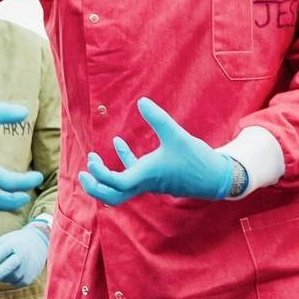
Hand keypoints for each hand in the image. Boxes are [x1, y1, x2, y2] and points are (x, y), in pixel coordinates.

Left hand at [0, 220, 49, 288]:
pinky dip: (8, 279)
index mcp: (14, 245)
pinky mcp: (28, 279)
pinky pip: (13, 282)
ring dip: (0, 276)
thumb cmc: (18, 241)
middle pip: (5, 268)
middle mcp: (21, 257)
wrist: (40, 243)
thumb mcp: (4, 240)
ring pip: (7, 277)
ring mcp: (26, 269)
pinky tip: (11, 272)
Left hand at [78, 98, 232, 205]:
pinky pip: (133, 173)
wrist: (214, 177)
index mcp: (146, 176)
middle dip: (95, 188)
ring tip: (93, 159)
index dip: (100, 175)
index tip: (92, 160)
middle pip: (112, 198)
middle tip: (84, 174)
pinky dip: (123, 161)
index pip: (115, 184)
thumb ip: (158, 118)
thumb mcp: (177, 135)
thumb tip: (141, 101)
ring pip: (120, 189)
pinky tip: (117, 143)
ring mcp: (149, 182)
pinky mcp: (155, 177)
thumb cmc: (196, 159)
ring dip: (105, 177)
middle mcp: (144, 183)